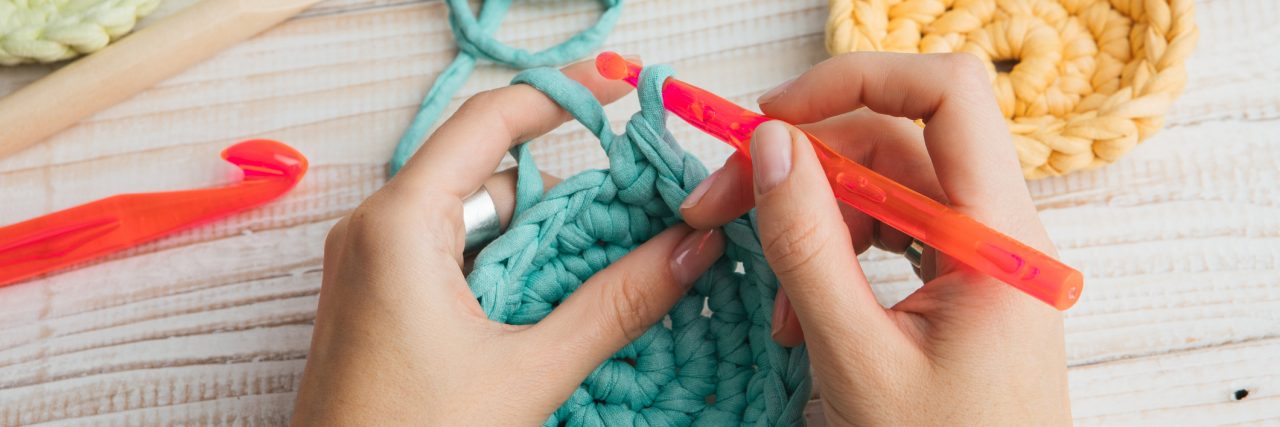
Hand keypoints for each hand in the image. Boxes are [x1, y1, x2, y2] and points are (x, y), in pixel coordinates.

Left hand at [292, 61, 725, 424]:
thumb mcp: (529, 372)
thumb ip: (615, 304)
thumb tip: (688, 248)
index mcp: (400, 224)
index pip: (490, 120)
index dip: (560, 98)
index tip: (619, 95)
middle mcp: (374, 230)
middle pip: (487, 172)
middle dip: (560, 193)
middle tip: (633, 214)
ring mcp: (370, 265)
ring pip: (472, 218)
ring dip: (535, 239)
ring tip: (599, 276)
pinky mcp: (375, 299)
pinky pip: (450, 255)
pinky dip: (503, 268)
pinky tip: (546, 306)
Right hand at [679, 53, 1070, 424]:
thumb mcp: (857, 357)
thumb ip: (809, 247)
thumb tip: (769, 146)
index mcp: (998, 237)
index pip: (944, 95)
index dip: (855, 81)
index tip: (770, 118)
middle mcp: (996, 232)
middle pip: (892, 142)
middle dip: (800, 165)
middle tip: (717, 203)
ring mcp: (977, 258)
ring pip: (879, 189)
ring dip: (809, 222)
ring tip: (771, 295)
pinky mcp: (955, 284)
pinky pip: (884, 236)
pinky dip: (830, 258)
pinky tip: (798, 311)